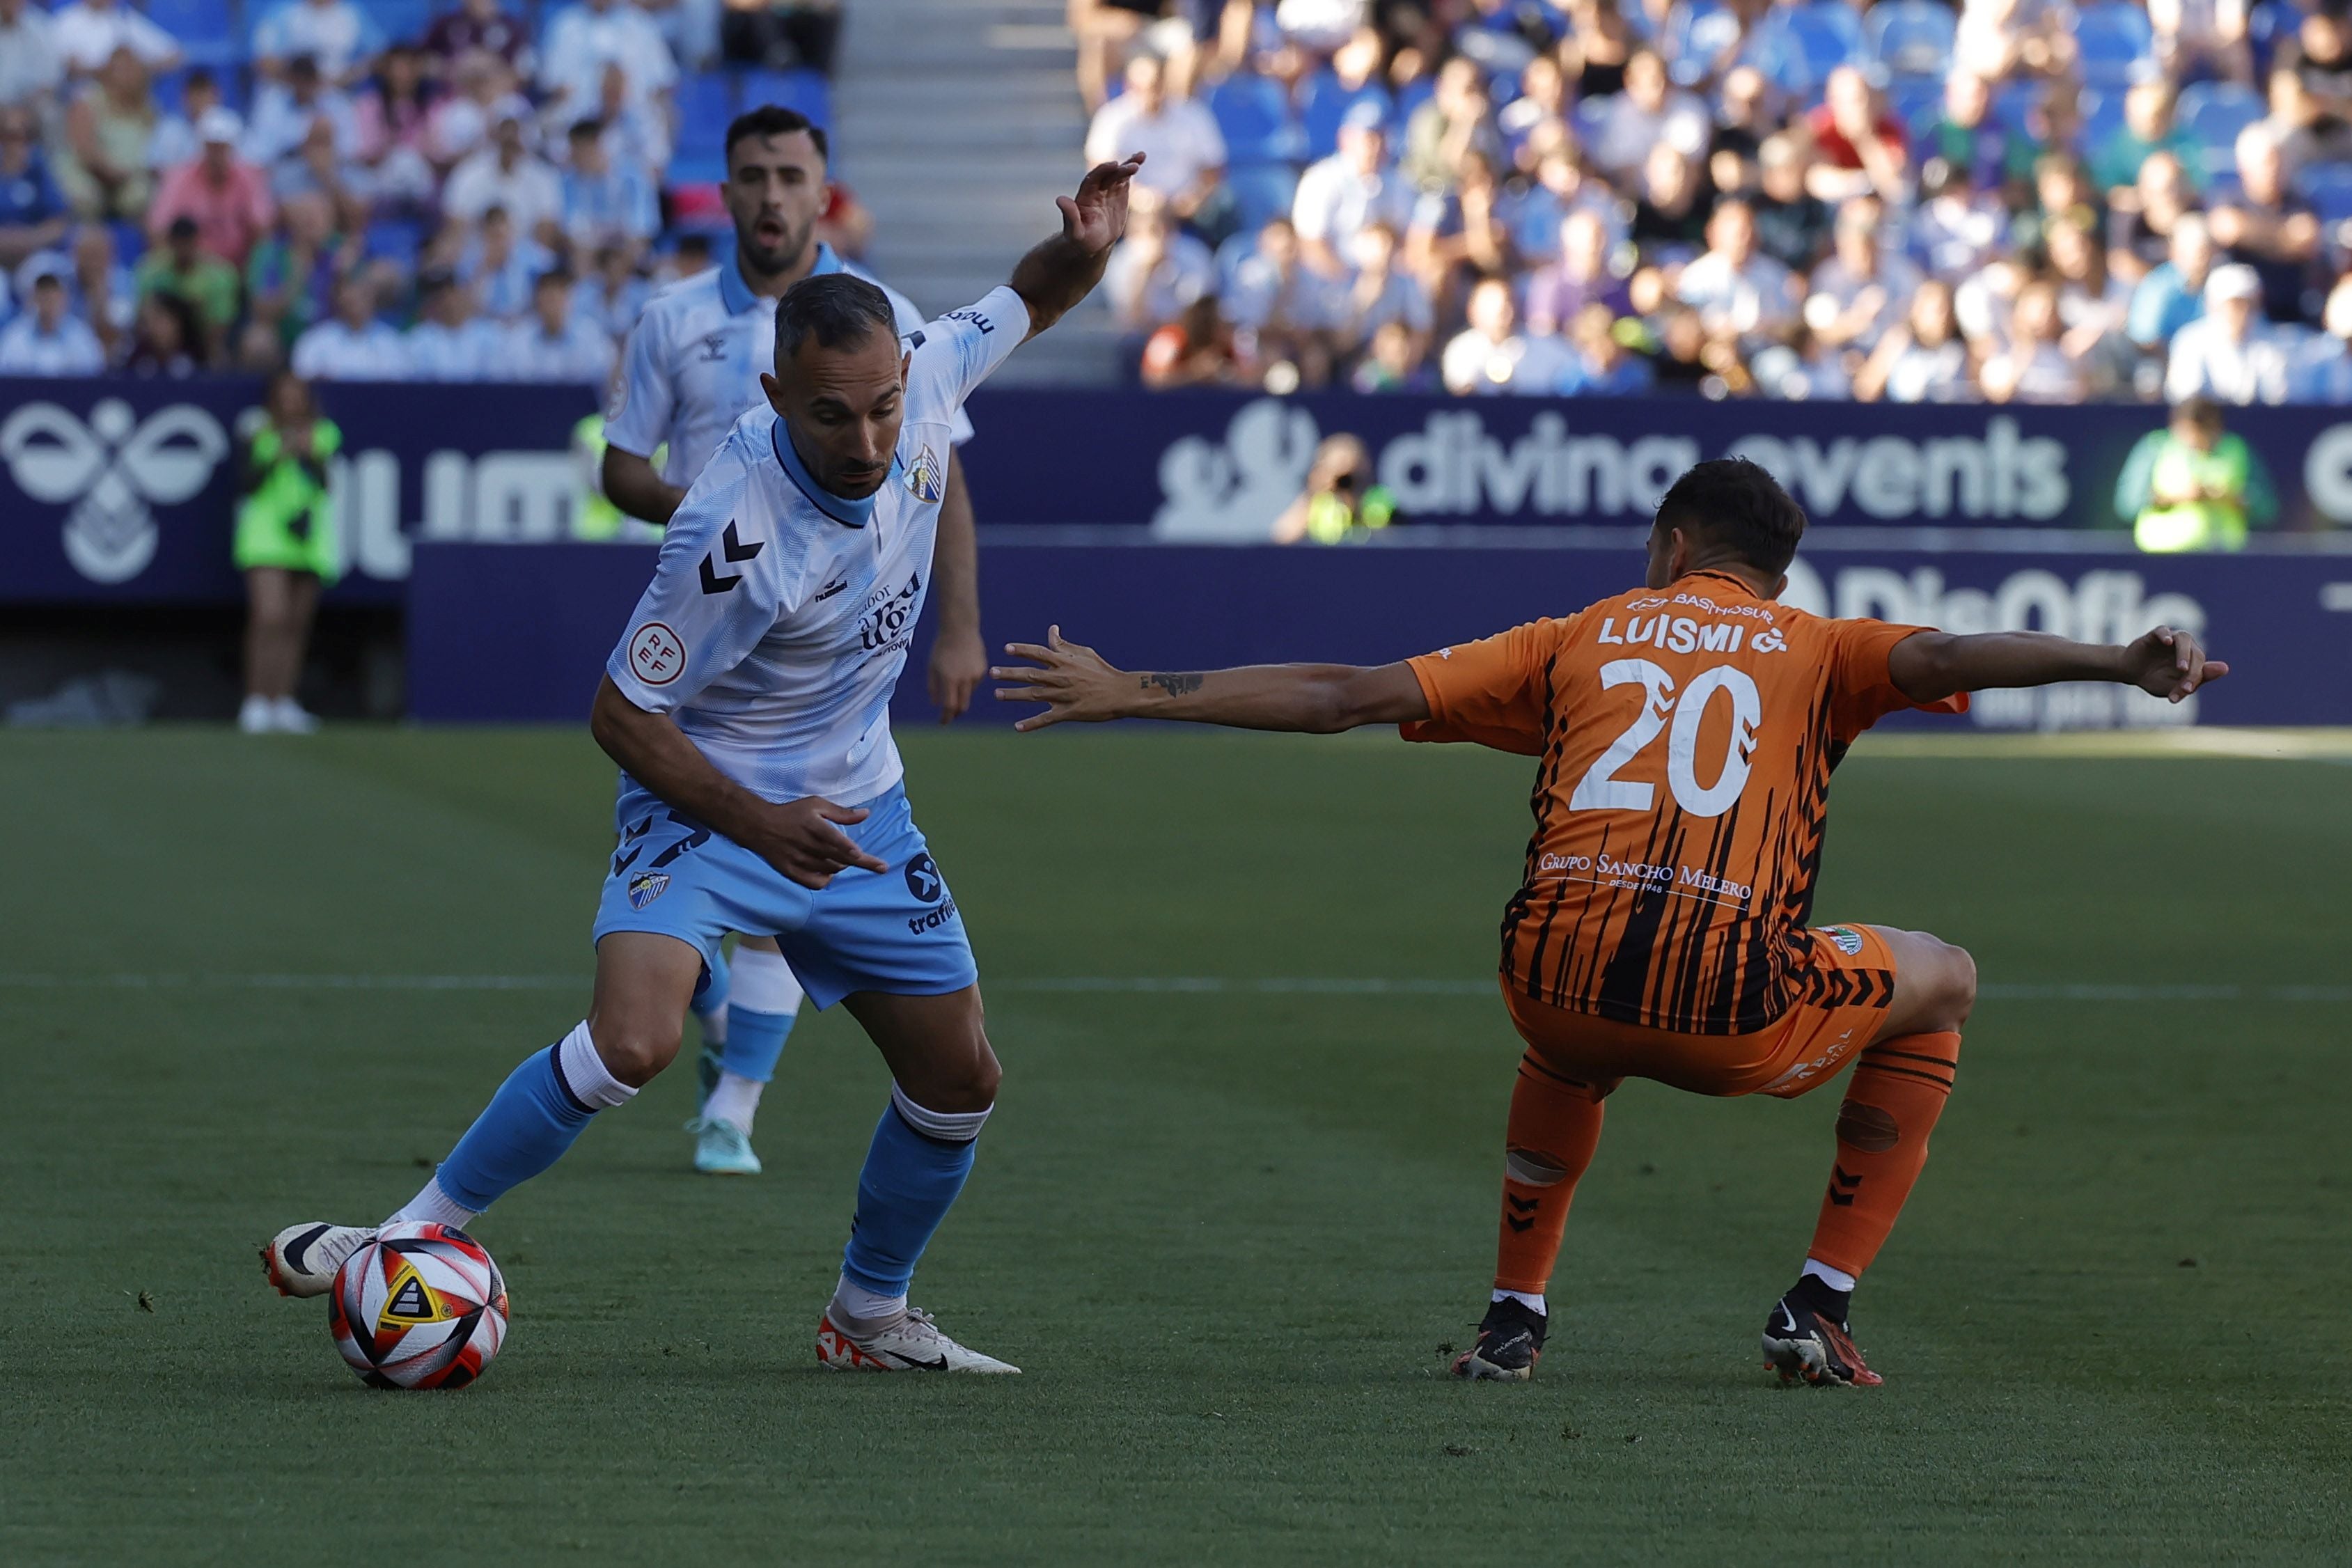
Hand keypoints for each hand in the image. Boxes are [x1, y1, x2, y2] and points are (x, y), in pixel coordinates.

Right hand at [743, 796, 889, 888]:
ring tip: (844, 858)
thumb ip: (842, 812)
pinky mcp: (792, 872)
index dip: (849, 849)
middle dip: (862, 863)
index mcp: (815, 827)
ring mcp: (799, 861)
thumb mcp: (816, 805)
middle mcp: (808, 845)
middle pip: (840, 859)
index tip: (861, 855)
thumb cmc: (792, 813)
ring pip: (831, 870)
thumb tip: (866, 814)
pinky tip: (829, 872)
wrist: (761, 826)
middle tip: (881, 866)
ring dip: (843, 866)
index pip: (835, 841)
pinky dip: (827, 879)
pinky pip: (815, 883)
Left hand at [928, 625, 988, 722]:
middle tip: (949, 714)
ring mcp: (976, 675)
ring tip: (953, 680)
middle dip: (956, 712)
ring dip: (961, 695)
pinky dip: (968, 683)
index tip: (942, 723)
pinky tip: (962, 670)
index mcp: (949, 679)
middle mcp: (964, 679)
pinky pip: (975, 683)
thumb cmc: (941, 647)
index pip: (949, 706)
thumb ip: (933, 687)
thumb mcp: (932, 667)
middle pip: (963, 705)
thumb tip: (937, 705)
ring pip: (969, 694)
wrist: (960, 629)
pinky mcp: (983, 670)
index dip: (946, 717)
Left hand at [991, 626, 1127, 730]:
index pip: (1039, 653)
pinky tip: (1018, 727)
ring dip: (1014, 694)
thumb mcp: (1084, 653)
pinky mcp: (1069, 713)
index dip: (1022, 650)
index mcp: (1065, 662)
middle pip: (1030, 674)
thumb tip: (1051, 629)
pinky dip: (1032, 724)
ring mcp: (1064, 696)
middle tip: (992, 673)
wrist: (1120, 693)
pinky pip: (1046, 719)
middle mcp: (1061, 677)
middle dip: (1010, 673)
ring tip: (998, 694)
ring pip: (1034, 694)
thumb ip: (1064, 645)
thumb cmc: (1102, 671)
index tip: (1006, 649)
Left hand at [1058, 152, 1145, 254]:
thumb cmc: (1082, 239)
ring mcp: (1108, 189)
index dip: (1103, 171)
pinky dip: (1132, 168)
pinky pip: (1126, 178)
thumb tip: (1060, 200)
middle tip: (1133, 167)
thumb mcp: (1075, 232)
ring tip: (1141, 156)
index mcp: (1085, 196)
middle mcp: (1096, 189)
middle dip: (1120, 170)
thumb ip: (1070, 217)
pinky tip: (1141, 158)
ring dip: (1128, 165)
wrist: (1094, 243)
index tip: (1114, 165)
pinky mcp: (1118, 192)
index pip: (1093, 179)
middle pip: (1108, 175)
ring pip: (1118, 174)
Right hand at [2120, 626, 2228, 702]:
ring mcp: (2171, 640)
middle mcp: (2186, 647)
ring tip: (2182, 668)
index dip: (2196, 678)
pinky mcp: (2154, 635)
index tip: (2186, 690)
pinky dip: (2166, 635)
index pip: (2202, 667)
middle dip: (2192, 671)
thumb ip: (2196, 680)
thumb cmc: (2155, 679)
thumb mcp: (2172, 687)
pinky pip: (2163, 631)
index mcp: (2194, 660)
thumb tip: (2226, 668)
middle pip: (2196, 654)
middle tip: (2184, 686)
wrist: (2130, 672)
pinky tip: (2167, 642)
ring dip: (2185, 653)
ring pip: (2184, 639)